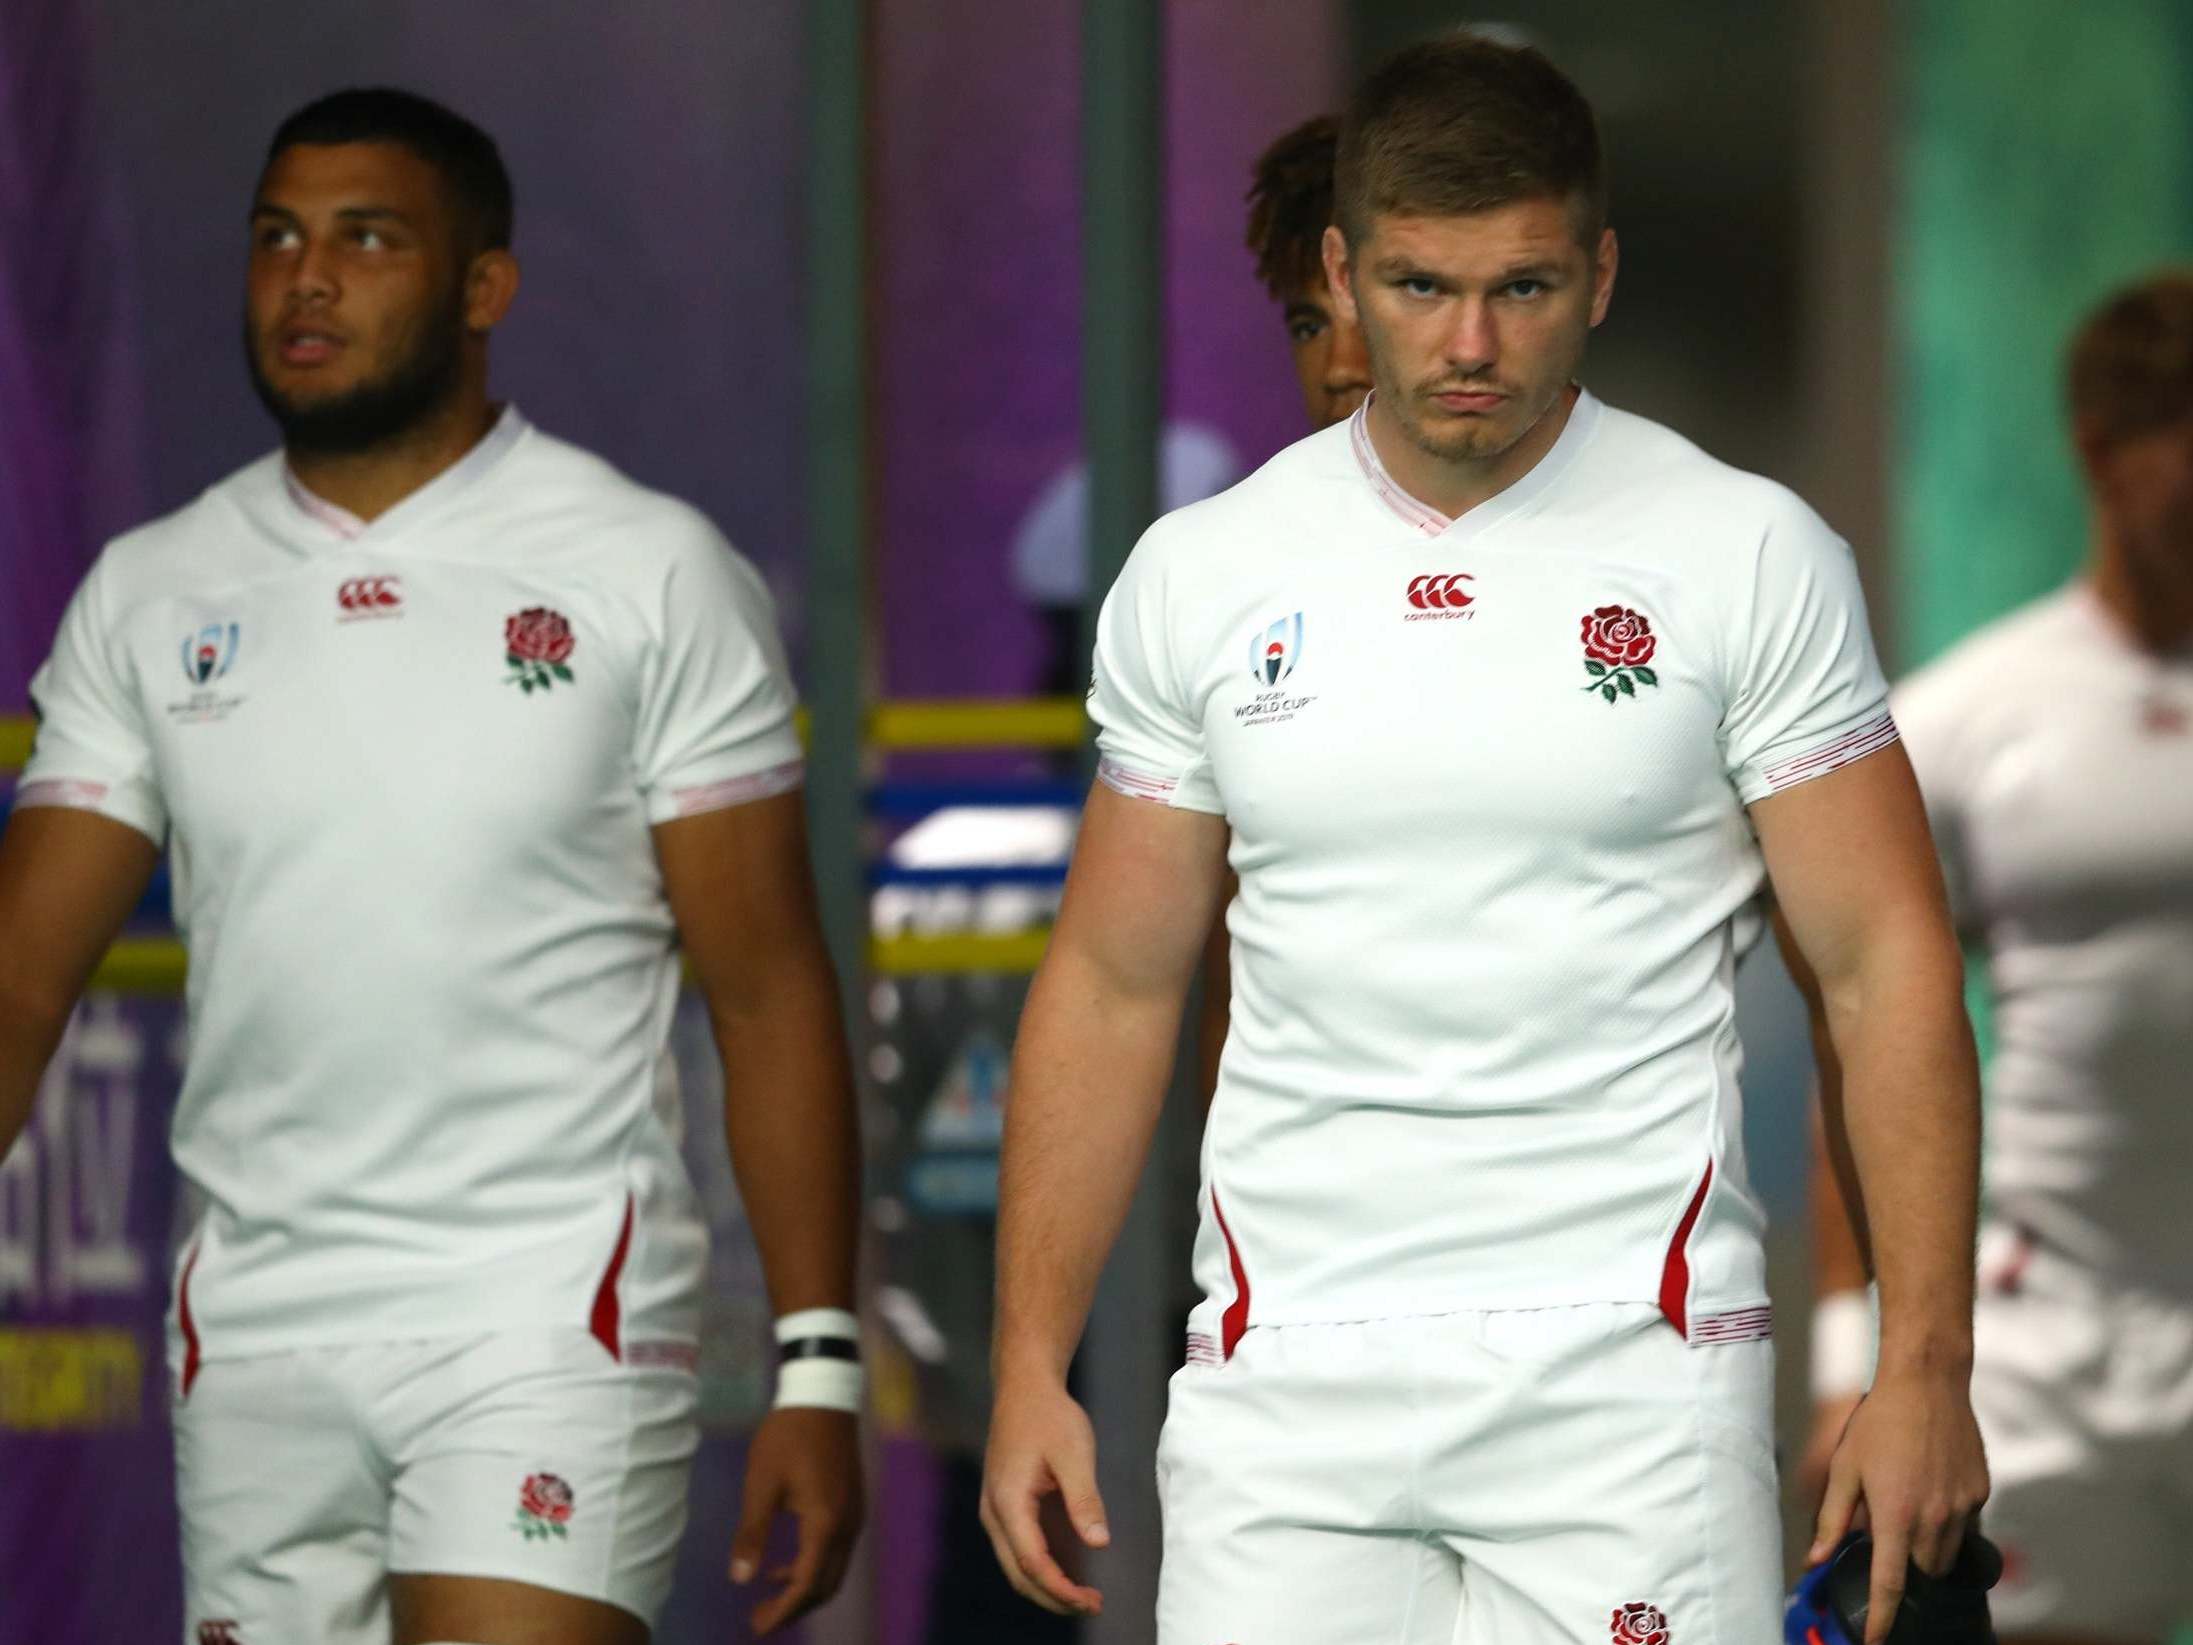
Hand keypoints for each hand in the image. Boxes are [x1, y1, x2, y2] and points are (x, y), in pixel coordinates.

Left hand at [730, 1405, 864, 1635]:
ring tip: (767, 1595)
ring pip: (833, 1570)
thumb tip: (740, 1579)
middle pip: (826, 1586)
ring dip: (803, 1589)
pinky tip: (785, 1564)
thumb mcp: (761, 1484)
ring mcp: (855, 1516)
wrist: (823, 1396)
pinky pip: (836, 1551)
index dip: (782, 1612)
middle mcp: (847, 1526)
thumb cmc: (787, 1437)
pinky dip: (812, 1567)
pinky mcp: (853, 1505)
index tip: (756, 1626)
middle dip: (794, 1609)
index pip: (807, 1585)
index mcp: (825, 1523)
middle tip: (758, 1618)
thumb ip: (752, 1533)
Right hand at [979, 1373, 1109, 1615]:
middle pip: (1019, 1574)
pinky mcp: (1004, 1505)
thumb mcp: (1075, 1454)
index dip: (1061, 1589)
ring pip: (1015, 1566)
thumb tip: (1100, 1543)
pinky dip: (1042, 1568)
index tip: (1092, 1601)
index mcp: (1009, 1502)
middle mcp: (994, 1512)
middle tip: (1094, 1604)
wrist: (1023, 1386)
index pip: (1032, 1563)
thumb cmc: (1050, 1415)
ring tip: (1086, 1596)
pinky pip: (1018, 1549)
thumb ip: (1085, 1500)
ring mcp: (995, 1510)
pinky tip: (1071, 1572)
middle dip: (1054, 1597)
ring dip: (1048, 1586)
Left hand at [1808, 1369, 1988, 1644]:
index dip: (1883, 1618)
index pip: (1890, 1584)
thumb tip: (1816, 1558)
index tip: (1877, 1640)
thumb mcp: (1845, 1468)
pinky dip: (1947, 1519)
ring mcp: (1964, 1507)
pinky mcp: (1981, 1492)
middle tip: (1888, 1531)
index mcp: (1896, 1515)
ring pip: (1946, 1552)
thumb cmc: (1879, 1423)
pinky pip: (1964, 1523)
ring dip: (1927, 1545)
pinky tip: (1930, 1485)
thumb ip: (1833, 1519)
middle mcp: (1935, 1518)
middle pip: (1922, 1570)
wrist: (1927, 1383)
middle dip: (1905, 1564)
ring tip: (1908, 1502)